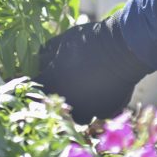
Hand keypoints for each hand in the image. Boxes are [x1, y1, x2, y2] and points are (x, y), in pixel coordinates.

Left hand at [35, 13, 151, 123]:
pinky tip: (103, 91)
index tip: (43, 76)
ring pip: (78, 115)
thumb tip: (40, 57)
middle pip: (55, 106)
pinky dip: (98, 105)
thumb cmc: (89, 41)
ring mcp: (87, 110)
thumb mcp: (63, 41)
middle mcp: (66, 103)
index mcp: (52, 84)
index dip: (38, 82)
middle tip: (67, 83)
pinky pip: (98, 113)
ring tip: (85, 91)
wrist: (122, 48)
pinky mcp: (106, 112)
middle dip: (59, 96)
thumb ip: (48, 52)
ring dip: (79, 106)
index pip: (35, 88)